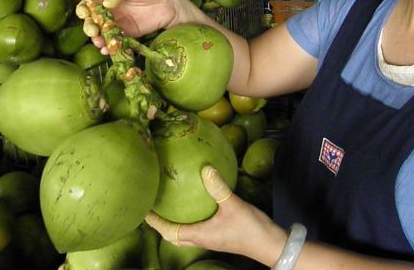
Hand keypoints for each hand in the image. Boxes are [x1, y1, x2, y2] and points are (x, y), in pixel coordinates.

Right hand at [76, 0, 200, 53]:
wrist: (171, 4)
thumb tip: (105, 4)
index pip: (91, 2)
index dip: (84, 8)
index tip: (85, 14)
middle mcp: (111, 10)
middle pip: (93, 20)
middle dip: (89, 26)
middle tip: (92, 31)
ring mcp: (119, 23)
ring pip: (103, 33)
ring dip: (97, 39)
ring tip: (99, 43)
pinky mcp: (128, 34)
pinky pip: (116, 41)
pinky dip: (110, 46)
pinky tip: (107, 50)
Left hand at [145, 166, 286, 265]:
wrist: (270, 244)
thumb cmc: (250, 228)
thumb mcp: (233, 205)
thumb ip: (218, 187)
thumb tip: (205, 168)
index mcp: (200, 235)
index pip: (169, 231)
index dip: (154, 222)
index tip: (143, 209)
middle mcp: (202, 239)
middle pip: (174, 236)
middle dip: (161, 224)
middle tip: (153, 208)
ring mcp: (212, 238)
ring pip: (186, 233)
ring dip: (175, 223)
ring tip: (169, 205)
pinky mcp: (220, 235)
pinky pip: (198, 228)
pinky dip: (191, 218)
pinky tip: (198, 202)